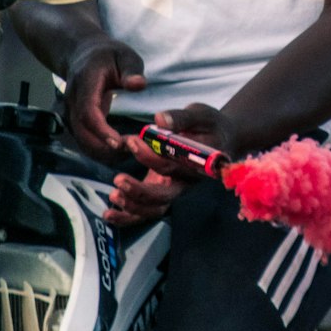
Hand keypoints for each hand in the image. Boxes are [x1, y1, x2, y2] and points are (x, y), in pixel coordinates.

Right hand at [63, 37, 145, 160]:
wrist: (83, 54)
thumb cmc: (108, 56)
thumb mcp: (125, 55)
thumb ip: (131, 70)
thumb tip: (138, 84)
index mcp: (85, 82)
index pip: (88, 112)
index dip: (101, 130)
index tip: (119, 142)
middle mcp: (72, 99)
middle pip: (82, 131)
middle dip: (104, 146)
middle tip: (131, 150)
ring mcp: (70, 111)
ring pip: (81, 139)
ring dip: (102, 151)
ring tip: (128, 150)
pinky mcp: (74, 120)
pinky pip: (83, 139)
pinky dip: (99, 149)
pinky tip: (118, 149)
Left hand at [107, 104, 238, 227]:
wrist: (221, 138)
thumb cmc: (210, 124)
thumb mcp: (200, 114)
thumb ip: (180, 117)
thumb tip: (159, 120)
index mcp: (196, 165)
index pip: (172, 166)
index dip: (150, 157)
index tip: (131, 141)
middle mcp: (186, 182)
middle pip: (163, 196)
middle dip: (139, 191)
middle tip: (118, 179)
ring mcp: (175, 190)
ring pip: (154, 209)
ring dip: (132, 207)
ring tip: (113, 195)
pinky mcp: (163, 191)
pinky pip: (147, 211)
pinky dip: (128, 216)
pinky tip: (109, 214)